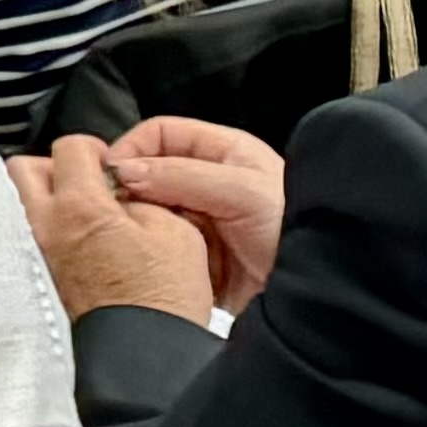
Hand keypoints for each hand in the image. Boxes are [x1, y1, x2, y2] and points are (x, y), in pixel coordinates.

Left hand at [8, 139, 218, 324]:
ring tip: (82, 216)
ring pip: (19, 204)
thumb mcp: (174, 230)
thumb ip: (140, 198)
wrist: (145, 358)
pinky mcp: (37, 283)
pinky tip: (78, 245)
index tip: (109, 166)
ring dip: (45, 200)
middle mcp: (45, 228)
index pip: (68, 147)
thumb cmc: (164, 298)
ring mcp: (36, 257)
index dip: (93, 150)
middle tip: (85, 183)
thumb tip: (121, 193)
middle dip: (54, 167)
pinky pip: (27, 239)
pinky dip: (46, 232)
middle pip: (23, 169)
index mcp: (79, 206)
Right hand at [107, 117, 289, 311]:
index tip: (109, 174)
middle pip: (151, 174)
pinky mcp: (198, 258)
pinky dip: (152, 254)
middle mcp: (210, 183)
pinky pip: (161, 249)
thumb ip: (182, 176)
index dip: (132, 148)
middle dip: (131, 190)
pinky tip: (151, 262)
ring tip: (133, 238)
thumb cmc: (294, 230)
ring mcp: (204, 221)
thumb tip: (125, 170)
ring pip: (152, 213)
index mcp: (224, 152)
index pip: (161, 134)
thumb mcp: (241, 192)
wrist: (317, 292)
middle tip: (114, 210)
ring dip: (140, 224)